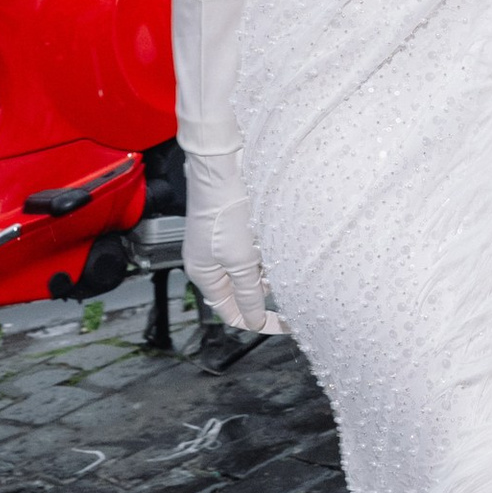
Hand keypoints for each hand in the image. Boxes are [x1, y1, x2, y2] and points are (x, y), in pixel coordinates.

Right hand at [184, 144, 270, 334]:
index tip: (283, 323)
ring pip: (250, 269)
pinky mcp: (233, 226)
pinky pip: (253, 250)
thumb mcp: (240, 261)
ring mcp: (221, 242)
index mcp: (203, 274)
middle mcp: (210, 260)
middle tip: (288, 286)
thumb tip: (252, 320)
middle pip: (241, 290)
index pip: (230, 311)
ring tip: (279, 257)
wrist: (225, 168)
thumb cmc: (225, 212)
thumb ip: (248, 293)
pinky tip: (276, 242)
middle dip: (265, 291)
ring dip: (268, 268)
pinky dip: (267, 251)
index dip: (256, 320)